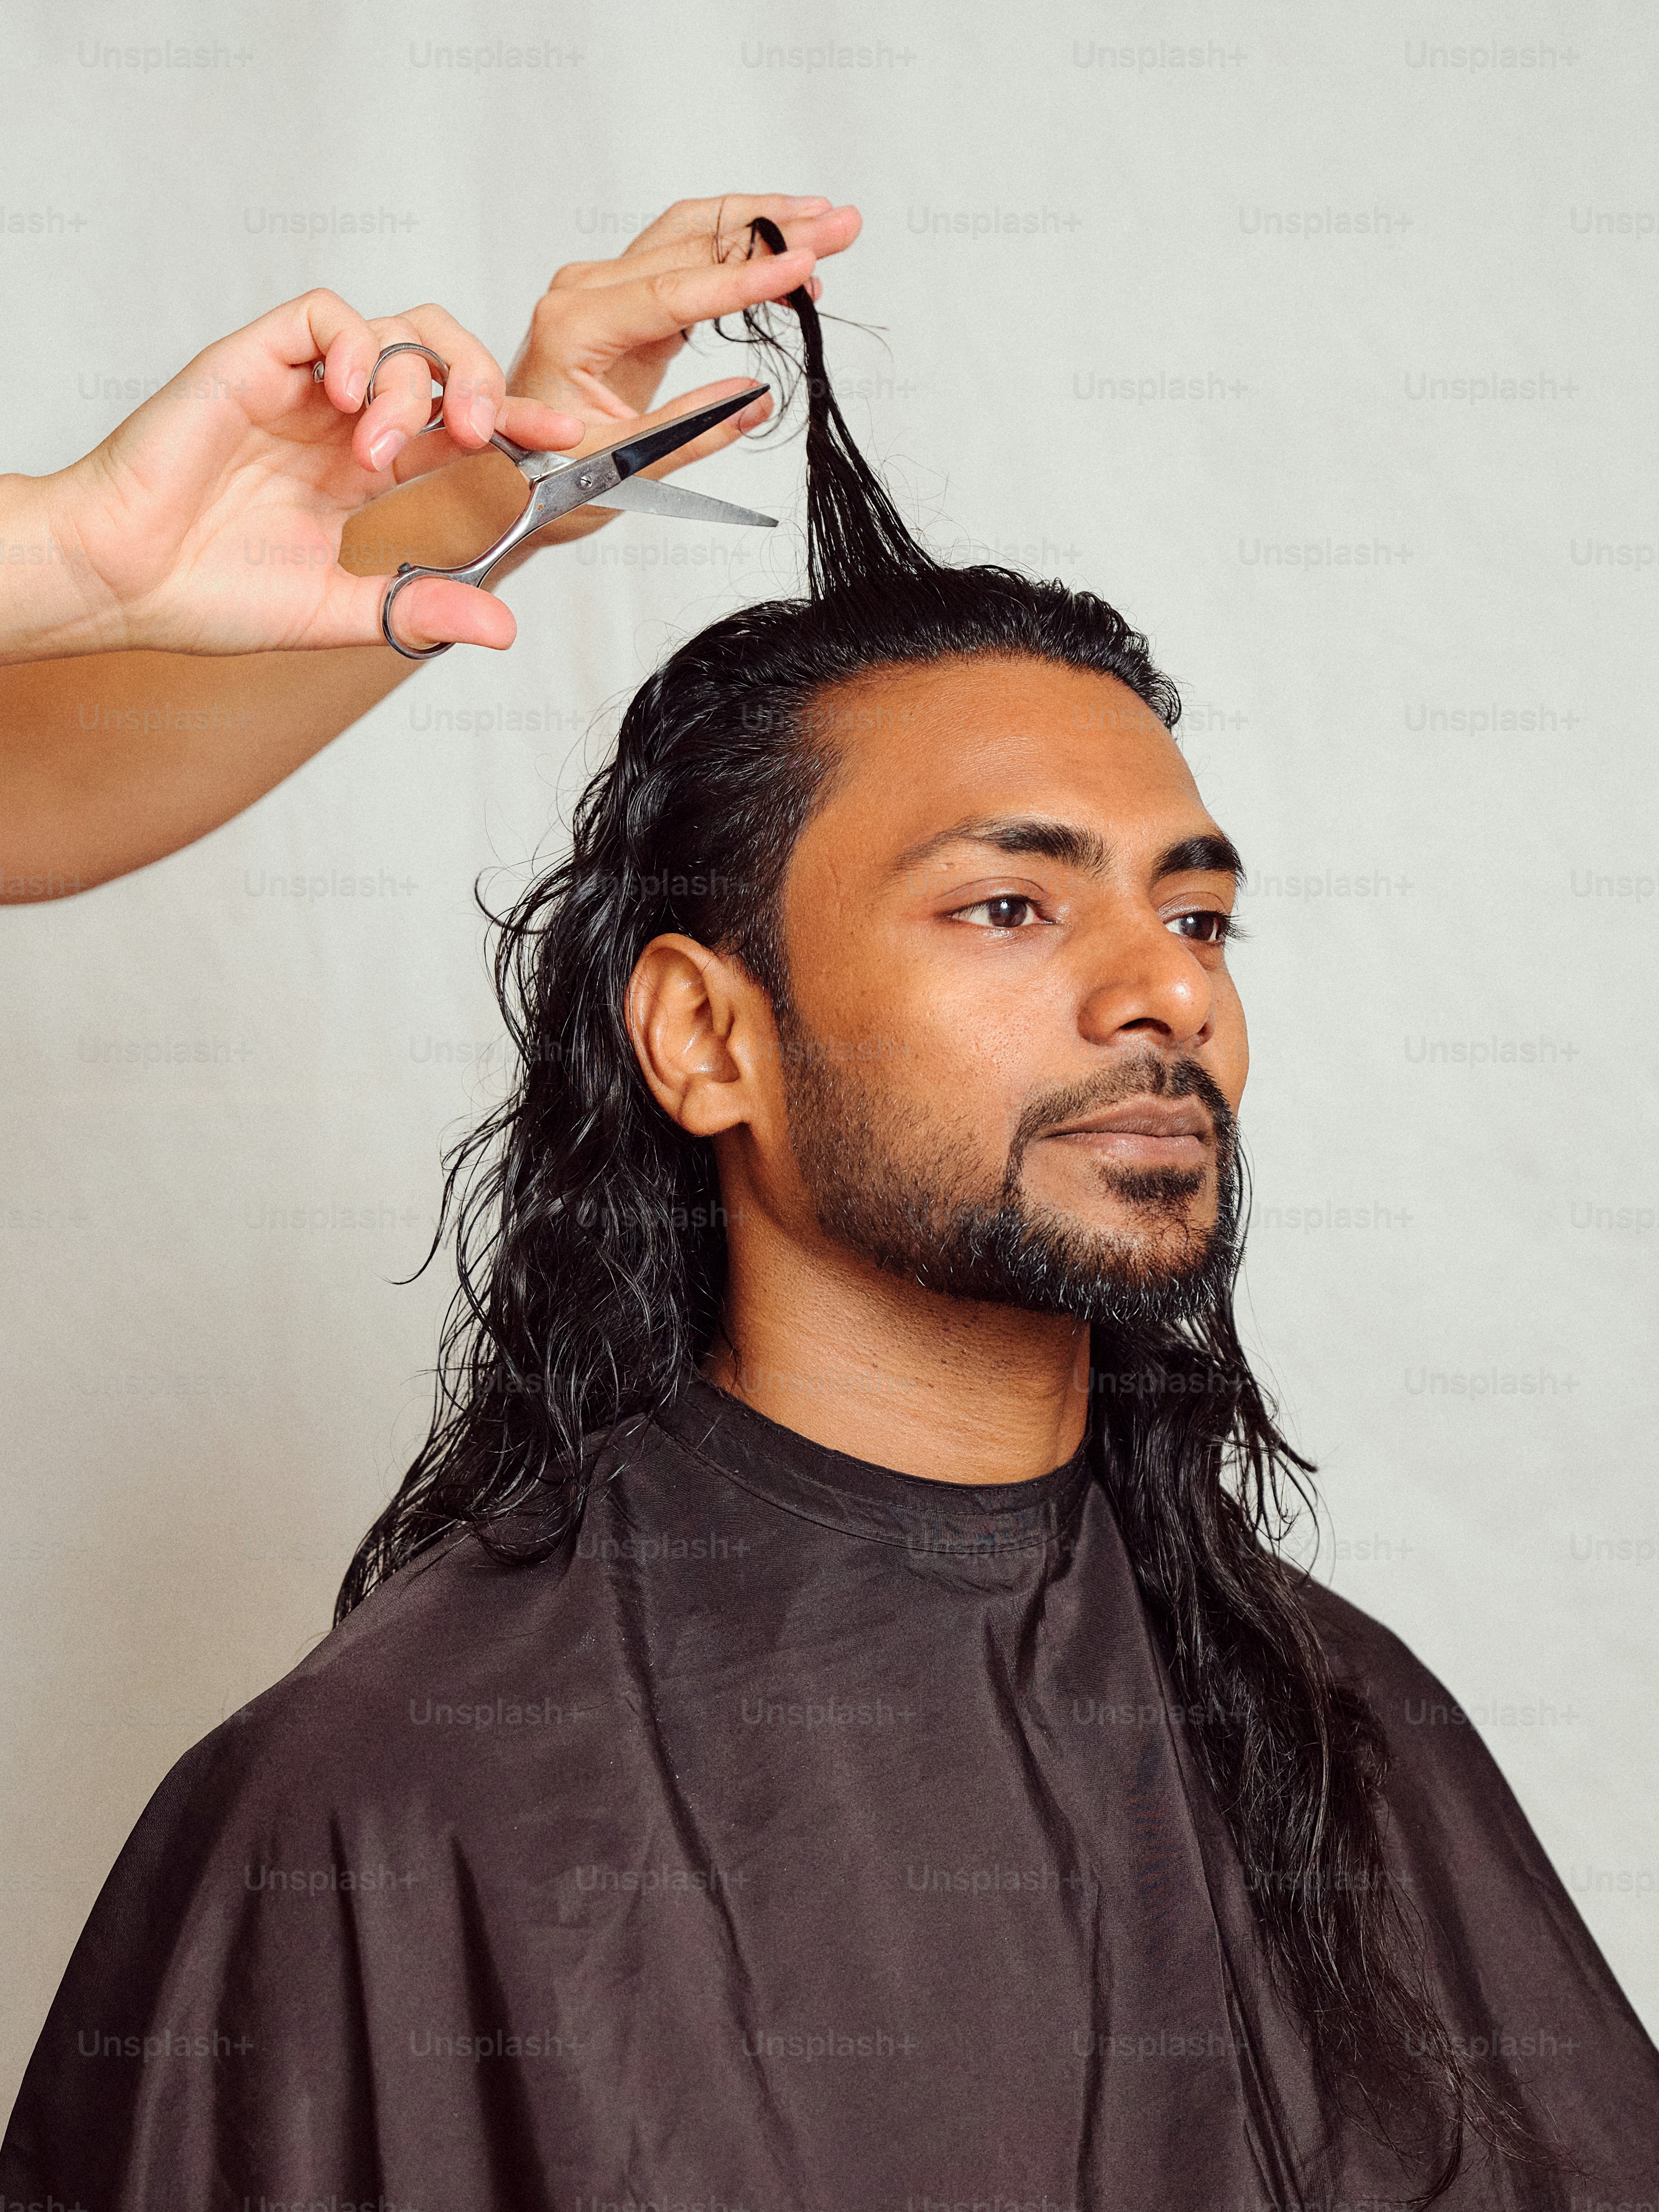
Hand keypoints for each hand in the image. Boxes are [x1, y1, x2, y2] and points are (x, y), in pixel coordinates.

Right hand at [1, 292, 585, 662]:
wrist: (125, 579)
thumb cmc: (211, 596)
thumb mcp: (337, 613)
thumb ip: (417, 611)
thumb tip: (504, 626)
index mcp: (367, 477)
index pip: (462, 433)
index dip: (518, 427)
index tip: (563, 442)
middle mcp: (344, 423)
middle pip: (444, 362)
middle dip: (483, 385)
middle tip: (482, 434)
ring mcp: (303, 388)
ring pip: (399, 332)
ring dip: (418, 381)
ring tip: (391, 445)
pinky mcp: (256, 359)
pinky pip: (327, 315)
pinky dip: (359, 347)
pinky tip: (352, 401)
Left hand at [470, 193, 862, 544]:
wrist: (506, 478)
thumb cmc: (547, 478)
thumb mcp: (621, 467)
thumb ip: (691, 432)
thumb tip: (757, 401)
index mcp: (576, 326)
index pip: (676, 291)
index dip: (746, 280)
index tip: (805, 266)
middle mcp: (586, 291)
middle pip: (693, 242)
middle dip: (774, 231)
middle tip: (843, 224)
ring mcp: (604, 288)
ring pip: (693, 235)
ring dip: (763, 226)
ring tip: (828, 224)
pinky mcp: (626, 299)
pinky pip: (689, 261)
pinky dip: (741, 258)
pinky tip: (788, 265)